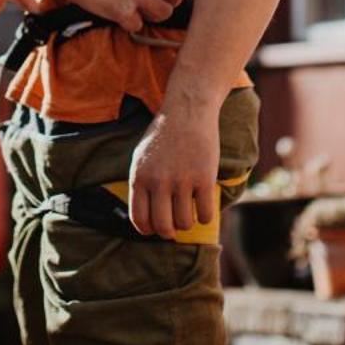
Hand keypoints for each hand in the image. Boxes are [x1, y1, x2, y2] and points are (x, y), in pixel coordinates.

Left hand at [127, 99, 220, 237]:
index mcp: (139, 177)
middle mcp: (158, 181)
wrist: (187, 111)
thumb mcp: (141, 158)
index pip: (139, 219)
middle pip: (163, 226)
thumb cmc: (163, 136)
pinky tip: (203, 206)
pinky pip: (205, 214)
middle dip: (169, 232)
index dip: (148, 230)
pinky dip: (205, 217)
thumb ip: (140, 185)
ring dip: (188, 223)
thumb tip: (144, 217)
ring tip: (189, 212)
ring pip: (185, 223)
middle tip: (174, 228)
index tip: (156, 229)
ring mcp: (182, 180)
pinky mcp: (204, 178)